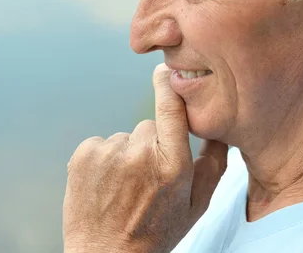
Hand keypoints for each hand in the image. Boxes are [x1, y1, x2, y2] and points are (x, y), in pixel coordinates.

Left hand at [63, 64, 227, 252]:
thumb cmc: (155, 232)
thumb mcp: (196, 206)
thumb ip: (213, 165)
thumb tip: (219, 130)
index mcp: (172, 164)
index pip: (171, 107)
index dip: (167, 83)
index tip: (165, 69)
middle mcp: (139, 153)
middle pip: (148, 125)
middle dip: (150, 144)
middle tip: (146, 178)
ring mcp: (108, 153)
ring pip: (124, 137)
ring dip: (125, 155)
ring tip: (123, 187)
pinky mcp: (83, 155)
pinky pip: (100, 144)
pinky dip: (103, 159)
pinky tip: (105, 185)